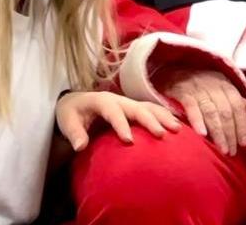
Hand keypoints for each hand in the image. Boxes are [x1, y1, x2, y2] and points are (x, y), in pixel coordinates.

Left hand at [55, 91, 180, 150]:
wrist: (77, 102)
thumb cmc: (72, 113)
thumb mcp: (67, 121)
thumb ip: (74, 133)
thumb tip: (80, 146)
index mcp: (101, 101)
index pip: (113, 111)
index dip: (121, 124)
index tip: (129, 141)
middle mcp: (119, 99)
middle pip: (137, 107)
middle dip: (150, 120)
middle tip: (162, 134)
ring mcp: (129, 103)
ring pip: (149, 107)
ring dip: (164, 117)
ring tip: (177, 130)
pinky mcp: (135, 108)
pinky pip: (153, 110)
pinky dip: (166, 116)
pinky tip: (178, 127)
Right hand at [162, 69, 245, 155]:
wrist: (173, 68)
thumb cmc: (199, 81)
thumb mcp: (218, 85)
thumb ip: (233, 98)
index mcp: (224, 84)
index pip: (237, 106)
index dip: (242, 125)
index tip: (244, 143)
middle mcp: (213, 85)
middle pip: (226, 111)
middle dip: (230, 133)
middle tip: (231, 151)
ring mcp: (198, 88)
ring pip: (211, 112)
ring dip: (218, 132)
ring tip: (222, 149)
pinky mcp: (182, 91)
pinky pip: (192, 107)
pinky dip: (197, 121)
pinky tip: (202, 135)